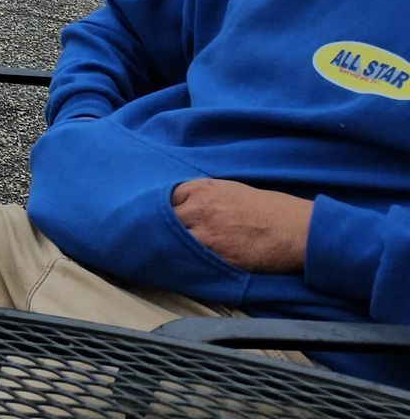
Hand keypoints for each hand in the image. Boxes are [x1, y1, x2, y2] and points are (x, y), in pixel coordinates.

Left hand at [170, 179, 311, 272]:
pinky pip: (192, 262)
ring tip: (167, 254)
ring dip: (170, 248)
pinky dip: (188, 263)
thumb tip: (178, 205)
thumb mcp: (227, 189)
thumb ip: (200, 196)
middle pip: (162, 221)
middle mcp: (199, 209)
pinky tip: (187, 265)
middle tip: (157, 239)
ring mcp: (208, 234)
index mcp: (200, 189)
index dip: (162, 211)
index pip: (164, 199)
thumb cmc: (266, 208)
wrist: (296, 228)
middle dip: (160, 230)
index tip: (160, 220)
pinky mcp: (220, 258)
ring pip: (173, 243)